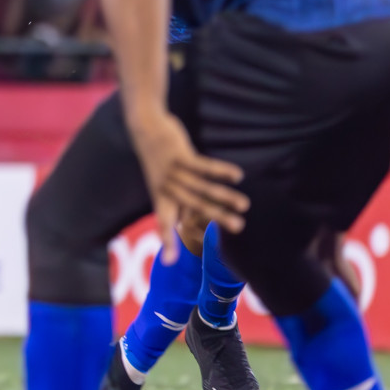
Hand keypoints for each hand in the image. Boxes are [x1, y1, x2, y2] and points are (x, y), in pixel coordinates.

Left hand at [129, 109, 249, 262]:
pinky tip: (237, 175)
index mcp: (160, 197)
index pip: (162, 223)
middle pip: (193, 206)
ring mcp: (172, 171)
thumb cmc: (159, 161)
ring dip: (224, 196)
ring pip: (202, 187)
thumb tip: (190, 226)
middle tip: (239, 228)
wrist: (144, 128)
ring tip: (245, 205)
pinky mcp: (180, 154)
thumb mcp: (163, 183)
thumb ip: (178, 204)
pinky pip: (203, 165)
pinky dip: (220, 170)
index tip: (169, 261)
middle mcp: (166, 187)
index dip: (167, 241)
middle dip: (215, 218)